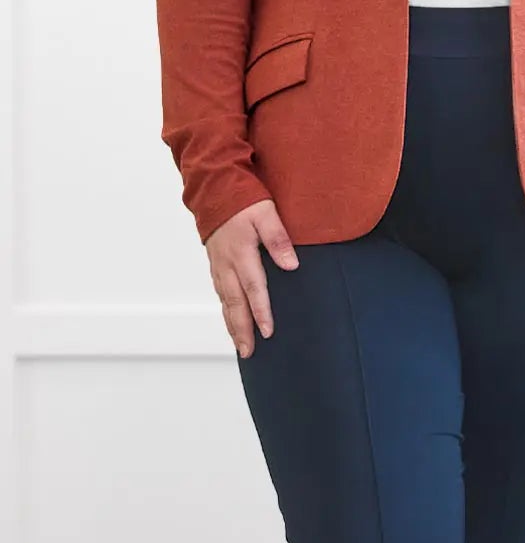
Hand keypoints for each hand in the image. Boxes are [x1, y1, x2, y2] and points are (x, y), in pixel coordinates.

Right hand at [206, 199, 298, 358]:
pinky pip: (220, 293)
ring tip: (240, 346)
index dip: (261, 312)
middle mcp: (226, 264)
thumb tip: (291, 265)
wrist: (214, 189)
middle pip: (235, 304)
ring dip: (232, 325)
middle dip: (242, 330)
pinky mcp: (216, 264)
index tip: (268, 332)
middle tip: (249, 352)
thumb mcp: (266, 213)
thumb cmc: (244, 199)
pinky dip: (226, 311)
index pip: (253, 289)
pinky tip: (232, 322)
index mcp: (241, 253)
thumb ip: (278, 239)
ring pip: (225, 302)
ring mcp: (218, 266)